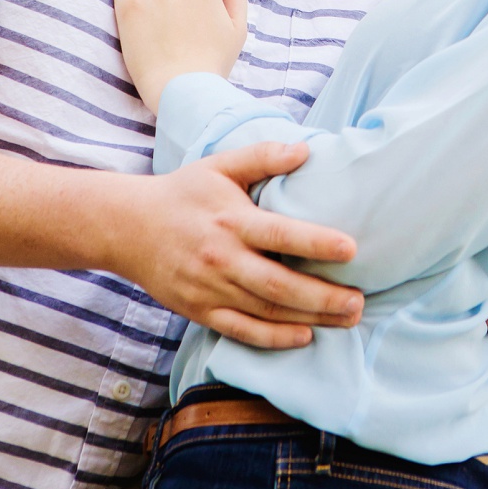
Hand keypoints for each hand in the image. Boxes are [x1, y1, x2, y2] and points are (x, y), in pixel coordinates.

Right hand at [112, 137, 364, 346]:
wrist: (128, 228)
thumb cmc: (183, 192)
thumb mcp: (219, 164)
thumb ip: (262, 156)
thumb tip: (305, 150)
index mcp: (230, 220)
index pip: (280, 234)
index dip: (316, 243)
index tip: (352, 249)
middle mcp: (222, 258)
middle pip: (278, 283)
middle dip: (322, 296)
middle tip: (359, 302)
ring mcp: (210, 289)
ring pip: (265, 311)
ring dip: (309, 318)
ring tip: (348, 318)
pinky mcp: (200, 311)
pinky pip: (241, 331)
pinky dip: (273, 338)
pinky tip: (304, 336)